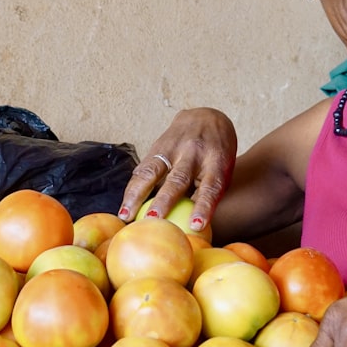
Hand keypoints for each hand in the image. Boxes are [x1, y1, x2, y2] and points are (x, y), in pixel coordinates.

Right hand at [118, 109, 237, 230]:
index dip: (203, 207)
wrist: (207, 118)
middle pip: (178, 179)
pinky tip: (125, 204)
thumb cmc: (216, 156)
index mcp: (216, 162)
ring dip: (137, 194)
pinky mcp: (158, 145)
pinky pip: (143, 167)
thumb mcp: (221, 172)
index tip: (195, 226)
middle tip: (153, 220)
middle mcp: (194, 153)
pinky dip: (133, 187)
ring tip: (125, 214)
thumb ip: (207, 195)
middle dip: (164, 201)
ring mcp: (174, 147)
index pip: (210, 187)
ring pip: (152, 171)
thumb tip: (192, 228)